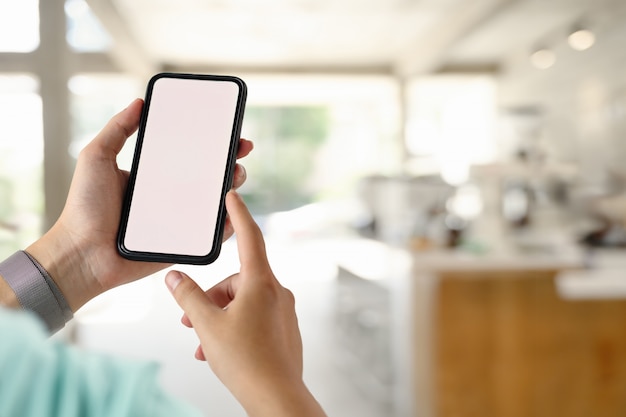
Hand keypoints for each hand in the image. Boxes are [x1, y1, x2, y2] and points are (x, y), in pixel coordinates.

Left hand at [26, 99, 252, 311]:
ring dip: (233, 188)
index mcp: (155, 175)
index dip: (211, 143)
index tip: (228, 131)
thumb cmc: (84, 208)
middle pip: (209, 176)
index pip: (190, 154)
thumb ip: (117, 129)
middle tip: (240, 150)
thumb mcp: (96, 157)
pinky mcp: (183, 243)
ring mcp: (179, 220)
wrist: (82, 254)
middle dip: (230, 161)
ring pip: (216, 203)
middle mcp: (170, 196)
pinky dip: (227, 224)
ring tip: (236, 176)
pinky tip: (233, 212)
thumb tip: (138, 102)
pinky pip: (211, 234)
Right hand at [166, 191, 326, 416]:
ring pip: (242, 302)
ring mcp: (283, 311)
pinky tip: (216, 351)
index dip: (239, 213)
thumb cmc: (247, 362)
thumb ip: (188, 297)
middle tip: (189, 320)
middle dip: (210, 297)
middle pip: (237, 279)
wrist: (277, 398)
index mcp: (261, 283)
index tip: (233, 195)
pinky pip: (253, 318)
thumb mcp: (207, 325)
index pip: (250, 236)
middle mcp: (277, 292)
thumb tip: (174, 277)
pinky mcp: (283, 329)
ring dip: (218, 317)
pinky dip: (233, 327)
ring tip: (201, 343)